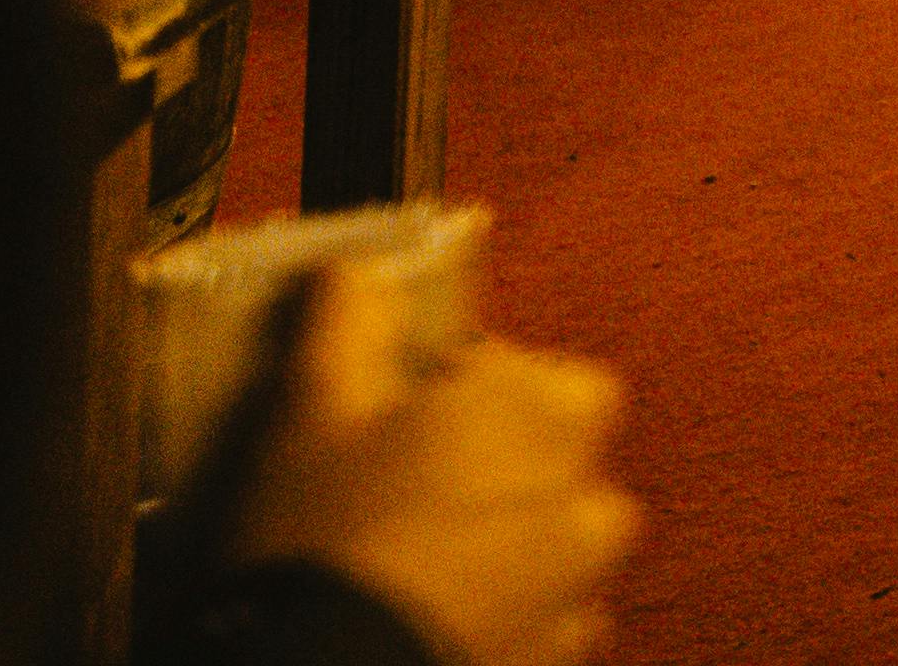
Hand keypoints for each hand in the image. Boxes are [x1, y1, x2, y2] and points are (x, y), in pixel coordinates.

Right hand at [222, 257, 641, 665]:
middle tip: (417, 489)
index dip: (487, 390)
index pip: (556, 377)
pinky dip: (512, 616)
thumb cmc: (324, 539)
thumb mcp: (311, 409)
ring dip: (517, 545)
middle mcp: (586, 496)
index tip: (420, 414)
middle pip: (567, 460)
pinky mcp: (564, 657)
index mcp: (543, 414)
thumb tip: (359, 270)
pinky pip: (551, 622)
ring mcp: (582, 587)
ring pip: (566, 545)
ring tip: (424, 564)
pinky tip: (442, 618)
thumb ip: (348, 322)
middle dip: (509, 466)